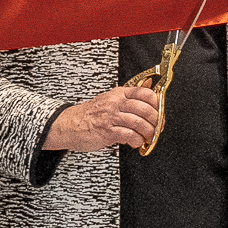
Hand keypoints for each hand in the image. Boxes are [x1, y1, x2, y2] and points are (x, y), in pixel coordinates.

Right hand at [44, 85, 163, 151]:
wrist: (68, 125)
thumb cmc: (91, 114)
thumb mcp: (111, 99)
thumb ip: (131, 95)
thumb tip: (150, 84)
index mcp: (119, 93)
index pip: (145, 93)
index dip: (157, 105)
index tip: (160, 115)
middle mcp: (116, 103)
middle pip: (146, 109)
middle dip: (156, 122)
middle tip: (157, 129)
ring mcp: (111, 116)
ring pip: (140, 122)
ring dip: (148, 133)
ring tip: (146, 138)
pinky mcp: (106, 131)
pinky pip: (129, 135)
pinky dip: (136, 141)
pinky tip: (135, 143)